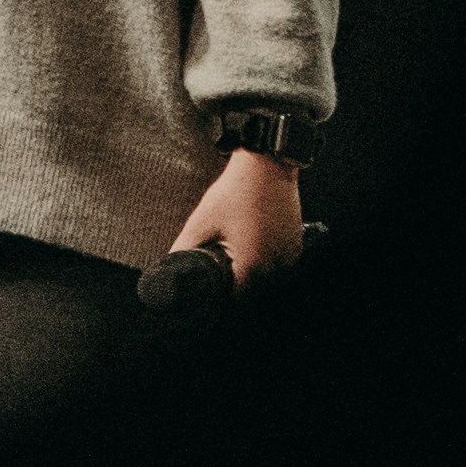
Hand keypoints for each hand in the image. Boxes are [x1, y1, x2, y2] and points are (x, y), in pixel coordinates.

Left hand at [167, 147, 303, 286]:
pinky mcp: (296, 246)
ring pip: (269, 283)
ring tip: (235, 263)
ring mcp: (290, 256)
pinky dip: (267, 267)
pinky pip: (281, 268)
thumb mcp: (202, 220)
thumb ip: (184, 247)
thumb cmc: (235, 191)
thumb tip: (169, 264)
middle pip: (253, 294)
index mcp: (253, 266)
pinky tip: (253, 254)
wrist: (266, 165)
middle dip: (236, 289)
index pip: (236, 301)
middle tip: (220, 275)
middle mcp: (276, 266)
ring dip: (253, 279)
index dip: (222, 300)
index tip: (212, 292)